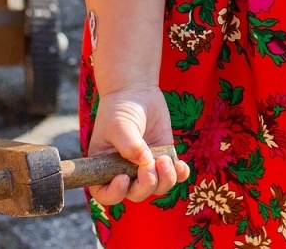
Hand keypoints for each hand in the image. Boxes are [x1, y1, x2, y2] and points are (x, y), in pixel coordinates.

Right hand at [85, 85, 188, 206]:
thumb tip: (145, 162)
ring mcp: (145, 168)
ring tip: (164, 159)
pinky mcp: (162, 159)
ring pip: (158, 188)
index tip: (124, 178)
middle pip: (136, 194)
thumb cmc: (119, 108)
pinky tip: (180, 165)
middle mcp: (124, 172)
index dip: (115, 194)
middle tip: (150, 164)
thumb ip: (129, 145)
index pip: (104, 193)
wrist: (136, 91)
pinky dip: (180, 175)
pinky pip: (175, 177)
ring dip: (165, 179)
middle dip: (146, 185)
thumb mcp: (119, 125)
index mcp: (105, 167)